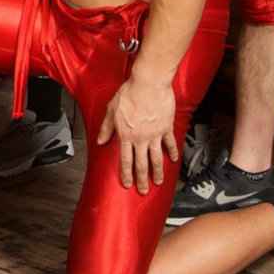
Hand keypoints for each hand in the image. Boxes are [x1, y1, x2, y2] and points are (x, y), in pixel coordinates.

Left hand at [95, 76, 178, 194]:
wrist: (148, 83)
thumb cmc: (130, 93)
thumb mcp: (112, 109)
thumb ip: (106, 127)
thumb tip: (100, 141)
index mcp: (126, 135)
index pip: (125, 160)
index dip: (126, 174)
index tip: (128, 184)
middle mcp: (141, 138)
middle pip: (141, 164)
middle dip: (142, 180)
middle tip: (143, 191)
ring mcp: (155, 134)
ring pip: (156, 158)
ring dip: (158, 172)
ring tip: (159, 181)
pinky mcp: (166, 127)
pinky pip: (170, 143)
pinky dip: (172, 152)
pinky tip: (173, 160)